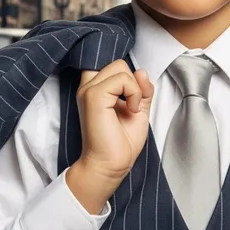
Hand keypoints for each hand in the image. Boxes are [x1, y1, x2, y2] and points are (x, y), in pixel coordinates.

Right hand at [75, 60, 153, 182]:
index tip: (132, 97)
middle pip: (118, 63)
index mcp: (95, 88)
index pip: (113, 65)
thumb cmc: (121, 143)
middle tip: (133, 106)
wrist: (110, 165)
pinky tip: (131, 110)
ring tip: (131, 109)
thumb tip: (141, 71)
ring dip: (134, 88)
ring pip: (120, 67)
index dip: (128, 77)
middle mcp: (88, 86)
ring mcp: (89, 90)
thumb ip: (141, 88)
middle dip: (133, 82)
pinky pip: (121, 79)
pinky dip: (133, 92)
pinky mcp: (94, 96)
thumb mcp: (139, 108)